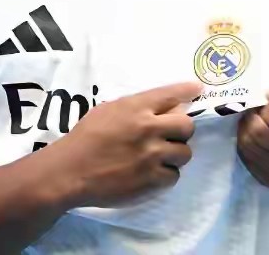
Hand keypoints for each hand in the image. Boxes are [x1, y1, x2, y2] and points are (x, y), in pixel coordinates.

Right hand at [58, 81, 200, 207]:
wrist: (71, 170)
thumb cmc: (86, 136)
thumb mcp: (108, 110)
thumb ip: (135, 107)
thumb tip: (158, 108)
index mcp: (136, 107)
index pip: (171, 94)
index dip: (188, 90)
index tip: (198, 88)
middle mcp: (149, 128)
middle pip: (187, 126)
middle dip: (182, 129)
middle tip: (171, 134)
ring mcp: (152, 155)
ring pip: (185, 153)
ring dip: (175, 154)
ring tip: (160, 156)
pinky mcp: (151, 180)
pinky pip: (173, 176)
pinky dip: (166, 174)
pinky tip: (153, 172)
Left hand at [237, 84, 268, 189]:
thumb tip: (268, 96)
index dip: (265, 105)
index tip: (266, 102)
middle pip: (260, 132)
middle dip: (251, 117)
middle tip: (254, 111)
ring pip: (249, 145)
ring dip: (245, 129)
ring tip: (253, 122)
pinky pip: (246, 158)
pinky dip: (244, 143)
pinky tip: (254, 137)